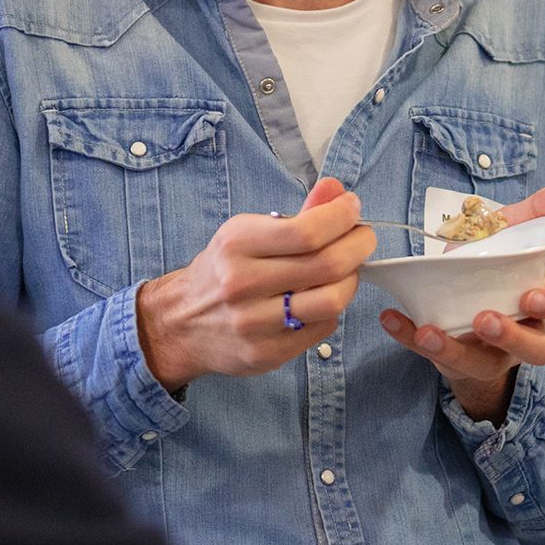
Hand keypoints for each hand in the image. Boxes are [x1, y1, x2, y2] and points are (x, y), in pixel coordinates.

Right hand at [135, 178, 375, 390]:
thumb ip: (297, 214)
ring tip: (347, 270)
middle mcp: (242, 283)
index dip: (342, 218)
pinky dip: (332, 308)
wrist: (180, 323)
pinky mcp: (265, 353)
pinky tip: (322, 297)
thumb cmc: (222, 271)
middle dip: (358, 246)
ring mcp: (253, 323)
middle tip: (363, 238)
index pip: (307, 230)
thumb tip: (336, 190)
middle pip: (326, 265)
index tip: (353, 209)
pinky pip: (321, 328)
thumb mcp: (247, 233)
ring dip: (351, 280)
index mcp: (237, 244)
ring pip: (330, 301)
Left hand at [379, 186, 544, 422]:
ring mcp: (490, 352)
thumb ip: (540, 211)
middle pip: (537, 350)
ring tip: (430, 333)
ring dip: (456, 350)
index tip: (530, 296)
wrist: (462, 288)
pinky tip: (393, 319)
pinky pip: (433, 356)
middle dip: (512, 337)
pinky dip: (410, 337)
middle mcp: (524, 332)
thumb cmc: (495, 260)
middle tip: (484, 320)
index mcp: (543, 298)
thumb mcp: (514, 230)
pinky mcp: (454, 359)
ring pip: (484, 365)